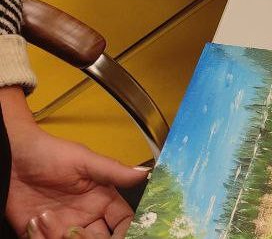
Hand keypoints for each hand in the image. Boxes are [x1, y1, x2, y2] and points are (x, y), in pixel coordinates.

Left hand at [2, 88, 146, 237]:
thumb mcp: (85, 160)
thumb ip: (115, 171)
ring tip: (44, 217)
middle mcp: (85, 217)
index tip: (119, 235)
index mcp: (102, 199)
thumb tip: (144, 173)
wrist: (14, 159)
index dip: (125, 232)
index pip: (123, 223)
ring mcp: (63, 228)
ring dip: (57, 238)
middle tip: (72, 229)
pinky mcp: (41, 236)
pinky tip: (34, 222)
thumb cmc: (49, 153)